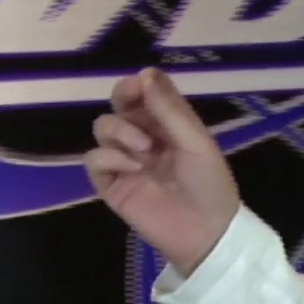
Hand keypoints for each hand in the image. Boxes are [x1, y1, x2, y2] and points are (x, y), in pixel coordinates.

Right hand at [84, 68, 239, 276]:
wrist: (203, 231)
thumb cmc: (208, 183)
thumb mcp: (195, 141)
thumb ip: (170, 109)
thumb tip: (147, 72)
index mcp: (170, 125)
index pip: (145, 94)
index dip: (138, 85)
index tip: (140, 83)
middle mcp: (144, 138)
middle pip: (119, 105)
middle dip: (122, 98)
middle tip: (130, 101)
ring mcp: (125, 160)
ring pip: (103, 127)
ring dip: (120, 131)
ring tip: (144, 150)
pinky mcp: (110, 184)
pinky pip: (94, 159)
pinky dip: (109, 157)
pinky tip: (132, 168)